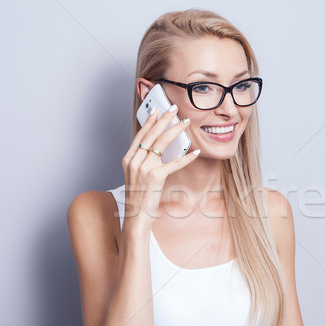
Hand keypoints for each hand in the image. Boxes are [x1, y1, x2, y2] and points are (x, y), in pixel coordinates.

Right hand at [121, 105, 199, 232]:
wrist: (136, 216)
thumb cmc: (139, 197)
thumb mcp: (136, 176)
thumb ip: (143, 161)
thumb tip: (157, 149)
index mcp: (128, 159)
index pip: (140, 135)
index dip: (149, 121)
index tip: (157, 110)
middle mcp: (135, 161)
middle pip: (152, 134)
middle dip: (164, 119)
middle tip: (175, 109)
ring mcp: (144, 168)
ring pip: (162, 143)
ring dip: (176, 130)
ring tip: (185, 122)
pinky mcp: (155, 177)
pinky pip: (174, 163)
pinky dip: (186, 157)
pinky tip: (195, 152)